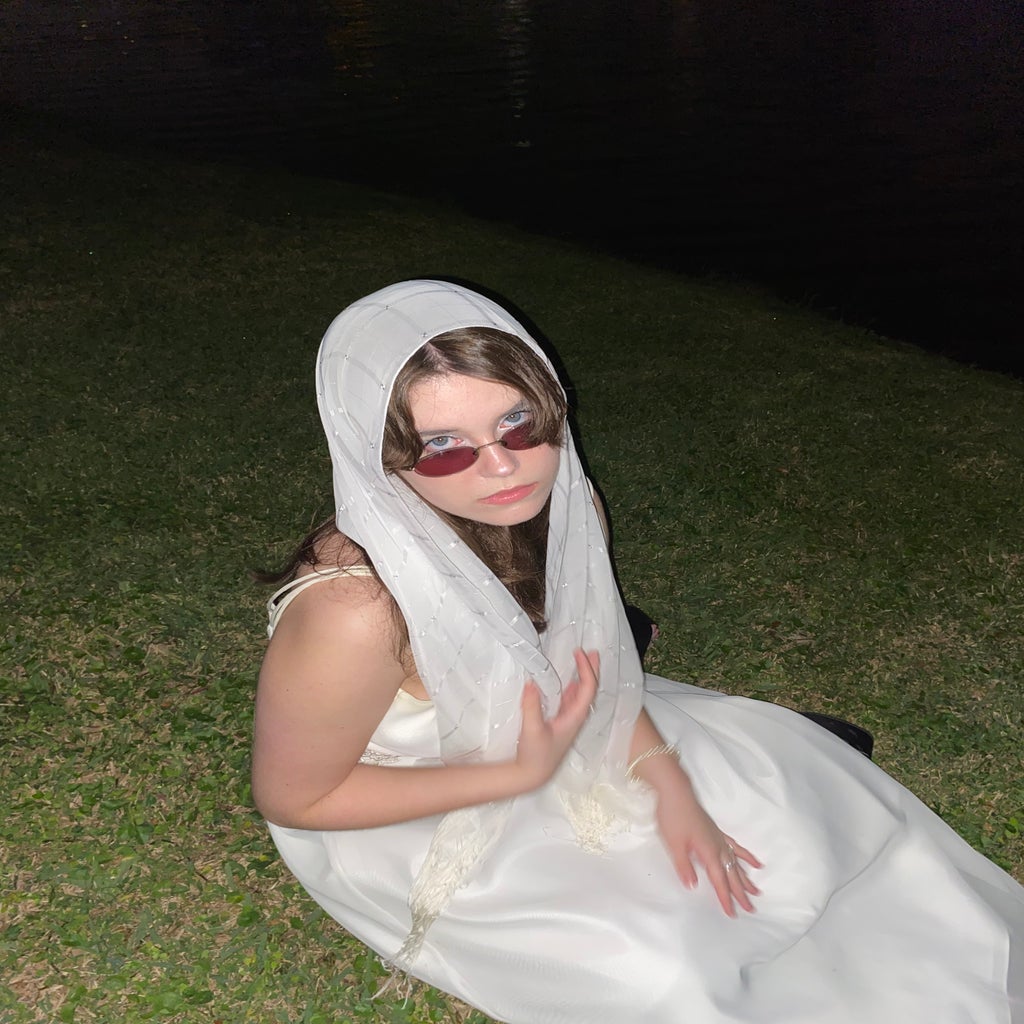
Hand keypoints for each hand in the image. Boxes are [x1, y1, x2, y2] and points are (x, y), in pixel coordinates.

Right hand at [515, 649, 598, 791]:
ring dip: (582, 675)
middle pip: (588, 689)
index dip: (586, 669)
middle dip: (591, 669)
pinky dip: (571, 685)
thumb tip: (531, 682)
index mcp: (574, 717)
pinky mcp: (560, 722)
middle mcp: (575, 716)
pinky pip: (570, 699)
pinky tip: (567, 680)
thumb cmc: (535, 755)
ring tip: (581, 659)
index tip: (579, 652)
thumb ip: (531, 706)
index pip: (587, 688)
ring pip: (580, 693)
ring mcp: (568, 719)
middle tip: (591, 650)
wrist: (532, 774)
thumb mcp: (532, 730)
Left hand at [655, 780, 761, 916]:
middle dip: (740, 893)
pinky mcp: (716, 831)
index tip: (732, 913)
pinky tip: (755, 861)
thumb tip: (693, 886)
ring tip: (756, 891)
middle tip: (751, 909)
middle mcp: (717, 846)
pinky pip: (735, 846)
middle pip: (731, 874)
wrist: (675, 791)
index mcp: (708, 852)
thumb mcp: (674, 844)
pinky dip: (745, 855)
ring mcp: (718, 838)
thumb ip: (684, 866)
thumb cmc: (673, 816)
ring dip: (745, 878)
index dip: (725, 898)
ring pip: (736, 862)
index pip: (719, 880)